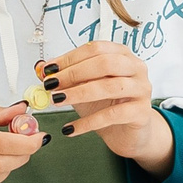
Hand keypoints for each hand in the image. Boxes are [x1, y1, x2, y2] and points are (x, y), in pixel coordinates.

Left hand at [41, 42, 174, 173]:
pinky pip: (112, 115)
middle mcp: (136, 68)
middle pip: (105, 63)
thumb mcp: (83, 88)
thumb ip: (66, 77)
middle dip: (74, 73)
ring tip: (57, 100)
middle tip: (51, 84)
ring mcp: (141, 90)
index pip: (95, 49)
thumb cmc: (107, 106)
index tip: (48, 69)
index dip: (69, 58)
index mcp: (122, 55)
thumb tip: (41, 69)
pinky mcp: (141, 112)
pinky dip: (88, 122)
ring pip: (109, 87)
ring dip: (78, 93)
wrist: (127, 133)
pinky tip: (71, 128)